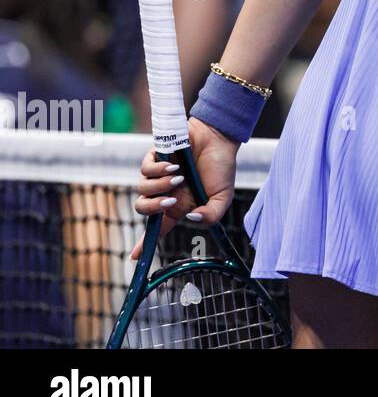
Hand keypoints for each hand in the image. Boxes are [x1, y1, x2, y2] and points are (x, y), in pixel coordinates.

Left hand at [131, 118, 237, 256]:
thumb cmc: (222, 167)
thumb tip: (191, 218)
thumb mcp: (223, 197)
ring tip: (179, 177)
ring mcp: (158, 175)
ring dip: (159, 186)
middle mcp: (165, 192)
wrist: (219, 138)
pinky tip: (174, 166)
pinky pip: (145, 169)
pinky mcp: (156, 157)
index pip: (158, 226)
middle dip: (152, 208)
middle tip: (170, 200)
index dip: (145, 242)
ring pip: (142, 189)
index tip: (135, 258)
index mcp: (179, 205)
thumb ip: (211, 215)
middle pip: (142, 208)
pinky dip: (157, 170)